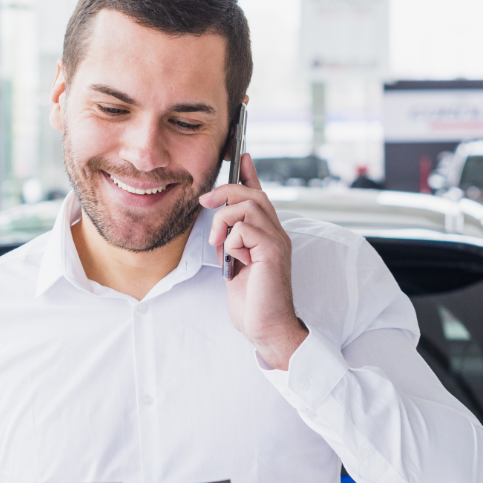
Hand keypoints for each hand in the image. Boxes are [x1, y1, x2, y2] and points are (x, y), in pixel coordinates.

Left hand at [198, 154, 308, 369]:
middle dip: (226, 192)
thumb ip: (230, 243)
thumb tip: (217, 225)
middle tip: (205, 203)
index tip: (241, 155)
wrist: (266, 327)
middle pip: (253, 194)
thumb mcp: (234, 265)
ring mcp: (277, 241)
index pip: (260, 196)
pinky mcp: (272, 251)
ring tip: (218, 243)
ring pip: (247, 206)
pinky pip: (244, 228)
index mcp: (268, 235)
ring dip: (224, 221)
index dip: (250, 174)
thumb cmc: (252, 302)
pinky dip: (230, 242)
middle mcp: (277, 234)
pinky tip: (233, 261)